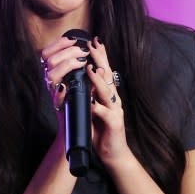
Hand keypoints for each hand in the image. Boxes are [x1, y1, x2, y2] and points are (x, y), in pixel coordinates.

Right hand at [40, 36, 89, 118]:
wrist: (76, 121)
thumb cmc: (79, 95)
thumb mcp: (81, 75)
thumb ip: (84, 60)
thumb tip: (94, 43)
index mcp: (53, 71)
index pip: (47, 52)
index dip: (59, 43)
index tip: (74, 39)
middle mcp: (51, 80)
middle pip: (50, 60)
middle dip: (68, 52)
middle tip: (84, 51)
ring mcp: (54, 93)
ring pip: (51, 75)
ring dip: (67, 65)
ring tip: (82, 63)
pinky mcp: (60, 106)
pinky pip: (56, 98)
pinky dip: (61, 91)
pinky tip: (67, 86)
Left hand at [86, 37, 129, 166]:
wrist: (112, 152)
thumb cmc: (101, 128)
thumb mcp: (93, 106)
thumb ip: (88, 92)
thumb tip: (79, 76)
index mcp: (107, 93)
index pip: (104, 70)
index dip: (101, 56)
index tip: (94, 41)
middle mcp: (113, 98)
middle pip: (108, 75)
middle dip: (101, 59)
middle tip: (93, 46)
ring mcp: (115, 110)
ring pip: (107, 92)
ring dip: (99, 80)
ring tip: (91, 69)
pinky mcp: (114, 123)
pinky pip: (105, 114)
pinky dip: (98, 108)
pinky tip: (91, 103)